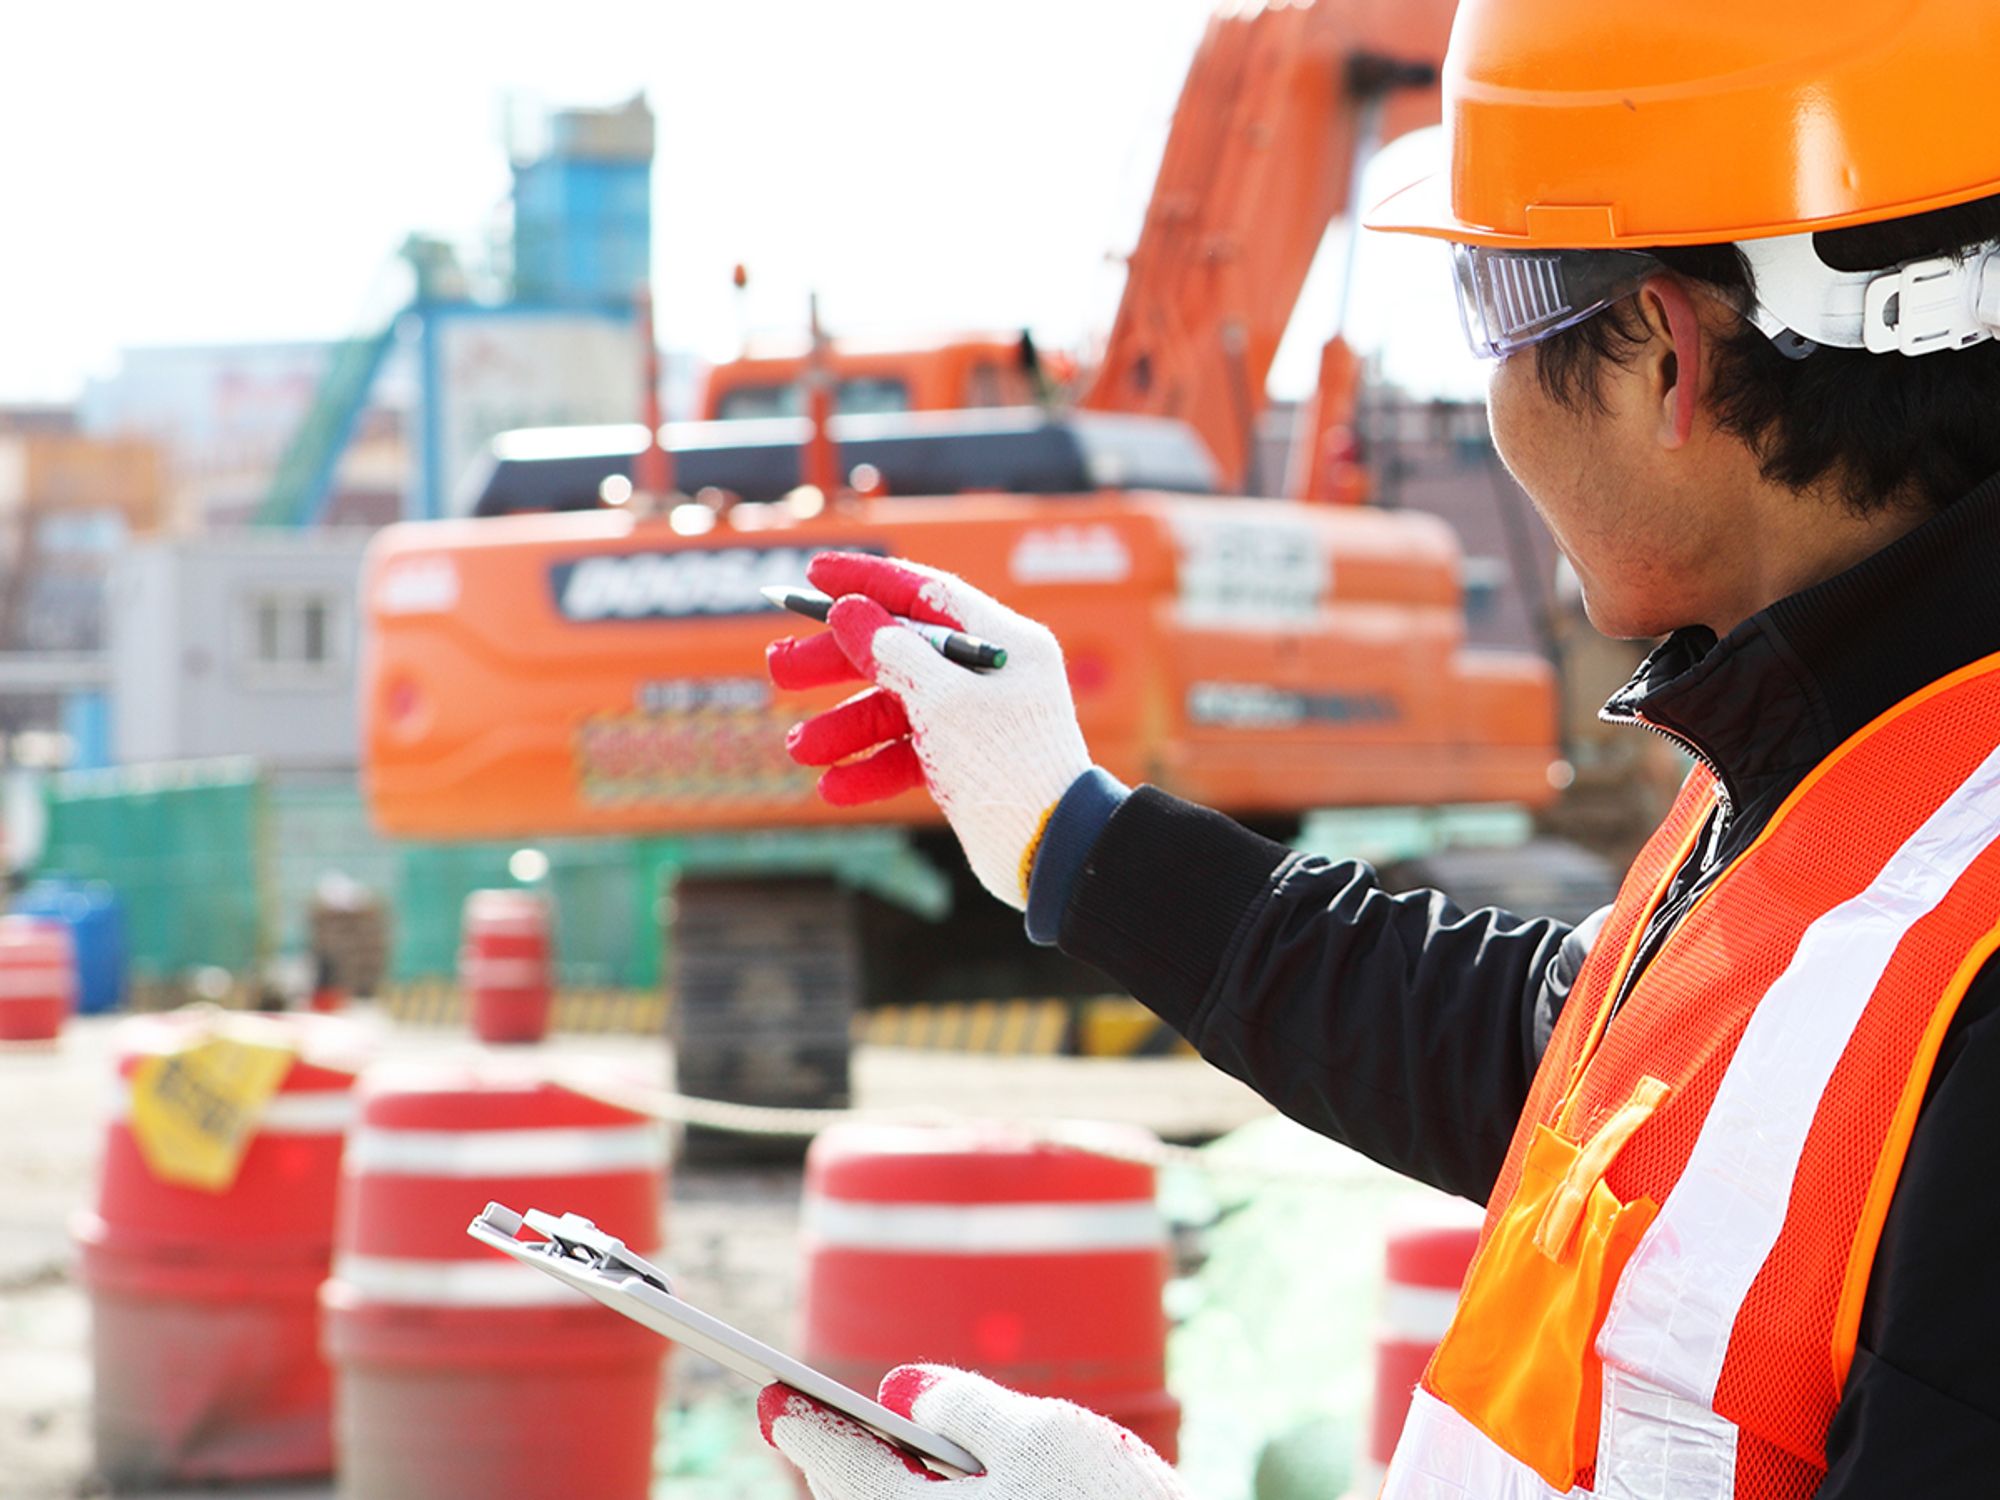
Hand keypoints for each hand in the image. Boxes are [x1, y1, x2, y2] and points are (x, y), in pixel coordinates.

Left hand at [759, 1365, 1189, 1499]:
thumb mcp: (1045, 1436)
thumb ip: (964, 1405)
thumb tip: (899, 1390)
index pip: (844, 1465)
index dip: (808, 1426)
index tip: (775, 1403)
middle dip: (836, 1466)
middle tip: (803, 1428)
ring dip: (876, 1498)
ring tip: (866, 1462)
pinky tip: (934, 1499)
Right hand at [767, 553, 1090, 908]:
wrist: (1051, 854)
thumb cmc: (1010, 768)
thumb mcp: (944, 702)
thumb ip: (893, 654)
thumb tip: (851, 611)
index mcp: (1003, 642)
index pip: (926, 594)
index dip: (867, 581)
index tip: (814, 574)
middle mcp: (991, 675)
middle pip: (900, 651)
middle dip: (838, 663)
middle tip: (780, 668)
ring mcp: (978, 720)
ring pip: (897, 710)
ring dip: (845, 727)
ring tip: (799, 748)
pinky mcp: (967, 765)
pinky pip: (908, 755)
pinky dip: (871, 768)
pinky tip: (833, 786)